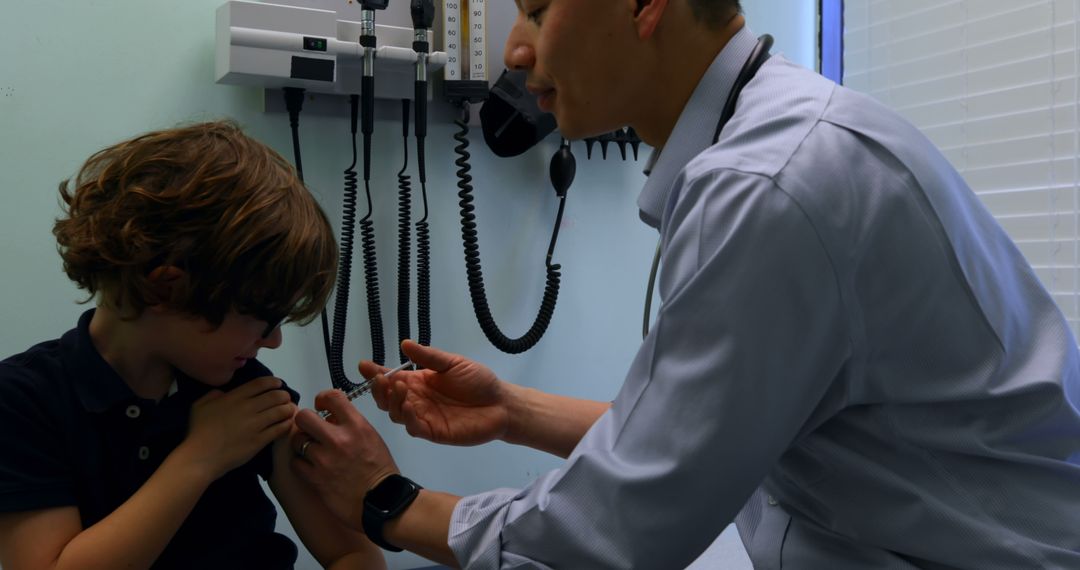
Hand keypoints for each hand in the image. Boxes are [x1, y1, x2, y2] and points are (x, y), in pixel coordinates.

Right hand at [181, 377, 295, 479]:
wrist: (200, 457)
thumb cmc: (197, 432)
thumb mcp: (200, 405)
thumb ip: (213, 395)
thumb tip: (224, 393)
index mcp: (235, 397)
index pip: (261, 384)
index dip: (273, 382)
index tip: (278, 384)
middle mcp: (248, 408)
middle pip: (275, 396)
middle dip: (284, 396)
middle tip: (286, 399)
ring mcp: (255, 424)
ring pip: (280, 411)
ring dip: (288, 409)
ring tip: (290, 410)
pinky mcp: (260, 440)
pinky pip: (279, 429)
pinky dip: (286, 424)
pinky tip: (287, 424)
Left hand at [291, 390, 398, 530]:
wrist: (382, 501)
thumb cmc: (380, 470)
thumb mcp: (371, 438)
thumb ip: (351, 425)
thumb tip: (331, 417)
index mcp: (357, 426)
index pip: (332, 397)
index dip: (322, 398)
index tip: (321, 406)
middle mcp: (339, 439)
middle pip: (304, 417)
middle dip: (305, 422)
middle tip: (310, 430)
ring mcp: (325, 459)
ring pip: (297, 441)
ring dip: (302, 445)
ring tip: (312, 452)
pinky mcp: (316, 478)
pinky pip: (296, 463)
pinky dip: (301, 464)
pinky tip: (310, 467)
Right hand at [363, 340, 512, 445]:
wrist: (500, 403)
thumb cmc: (477, 382)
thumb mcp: (453, 363)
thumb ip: (429, 357)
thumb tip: (405, 343)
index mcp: (419, 383)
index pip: (392, 378)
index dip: (376, 373)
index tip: (363, 365)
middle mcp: (416, 400)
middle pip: (388, 399)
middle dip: (379, 389)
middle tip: (380, 379)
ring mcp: (423, 417)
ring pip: (396, 414)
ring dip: (392, 401)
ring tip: (397, 387)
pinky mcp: (433, 432)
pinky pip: (414, 427)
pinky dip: (408, 418)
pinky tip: (409, 406)